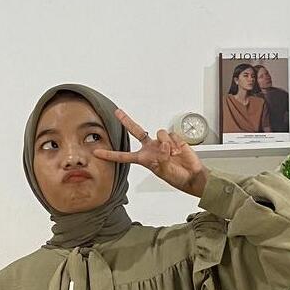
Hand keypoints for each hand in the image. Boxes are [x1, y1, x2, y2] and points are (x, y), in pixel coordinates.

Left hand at [93, 109, 208, 197]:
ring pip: (160, 133)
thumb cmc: (177, 177)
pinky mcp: (173, 139)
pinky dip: (176, 143)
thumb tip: (163, 145)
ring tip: (174, 155)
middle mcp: (151, 148)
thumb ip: (161, 157)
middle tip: (117, 112)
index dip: (110, 155)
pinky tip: (179, 151)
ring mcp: (161, 142)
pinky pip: (172, 135)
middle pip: (136, 131)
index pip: (123, 156)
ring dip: (167, 143)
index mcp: (144, 159)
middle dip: (127, 121)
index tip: (97, 153)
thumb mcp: (165, 172)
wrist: (192, 174)